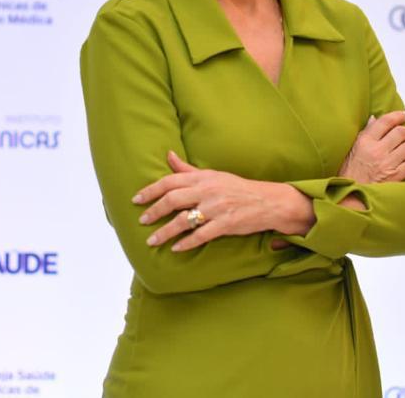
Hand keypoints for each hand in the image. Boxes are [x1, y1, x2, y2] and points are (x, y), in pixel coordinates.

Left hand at [133, 151, 296, 251]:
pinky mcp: (226, 223)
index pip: (170, 181)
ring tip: (152, 241)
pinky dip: (187, 242)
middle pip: (173, 199)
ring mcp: (217, 208)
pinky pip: (202, 235)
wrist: (268, 201)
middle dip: (154, 211)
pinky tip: (176, 249)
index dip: (150, 190)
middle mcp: (208, 191)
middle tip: (141, 220)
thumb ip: (188, 170)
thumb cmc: (237, 188)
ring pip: (184, 220)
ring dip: (165, 232)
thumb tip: (168, 155)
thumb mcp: (213, 175)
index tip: (136, 199)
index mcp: (203, 178)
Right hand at [338, 110, 404, 183]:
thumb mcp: (352, 149)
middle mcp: (377, 150)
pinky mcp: (394, 177)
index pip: (385, 122)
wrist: (349, 196)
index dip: (398, 115)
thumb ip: (364, 133)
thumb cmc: (348, 172)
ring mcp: (386, 164)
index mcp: (365, 141)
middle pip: (400, 133)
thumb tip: (374, 119)